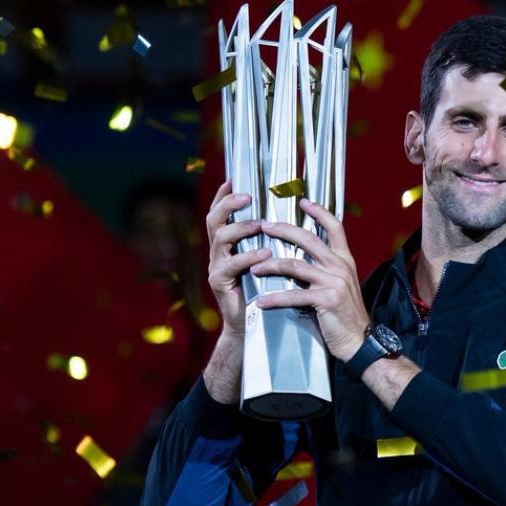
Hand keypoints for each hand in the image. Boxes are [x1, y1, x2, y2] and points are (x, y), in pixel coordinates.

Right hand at [202, 179, 272, 402]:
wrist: (257, 326)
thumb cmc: (267, 290)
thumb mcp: (270, 261)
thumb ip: (272, 240)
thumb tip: (290, 216)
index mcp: (229, 244)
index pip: (223, 214)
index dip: (225, 196)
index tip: (235, 178)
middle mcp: (218, 252)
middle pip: (214, 220)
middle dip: (229, 204)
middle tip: (247, 196)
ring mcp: (216, 267)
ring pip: (220, 238)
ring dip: (241, 228)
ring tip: (260, 224)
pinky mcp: (220, 284)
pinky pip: (231, 265)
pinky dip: (248, 257)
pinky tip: (264, 253)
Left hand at [250, 198, 370, 361]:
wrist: (360, 341)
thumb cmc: (346, 315)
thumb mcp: (342, 285)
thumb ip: (327, 269)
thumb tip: (305, 259)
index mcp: (345, 260)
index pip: (335, 227)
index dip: (319, 212)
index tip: (303, 201)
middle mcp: (341, 266)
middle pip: (309, 239)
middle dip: (284, 231)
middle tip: (265, 226)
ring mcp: (334, 282)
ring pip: (296, 265)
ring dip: (271, 265)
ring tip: (254, 267)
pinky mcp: (326, 300)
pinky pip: (294, 295)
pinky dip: (275, 299)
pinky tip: (261, 302)